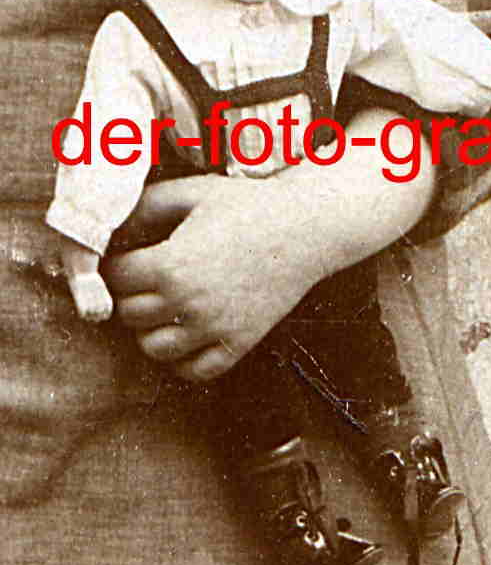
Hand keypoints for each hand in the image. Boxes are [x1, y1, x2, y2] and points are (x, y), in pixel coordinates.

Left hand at [103, 109, 434, 383]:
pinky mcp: (238, 343)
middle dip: (130, 296)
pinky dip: (182, 358)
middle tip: (142, 281)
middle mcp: (187, 303)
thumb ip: (145, 207)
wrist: (304, 228)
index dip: (115, 266)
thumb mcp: (192, 194)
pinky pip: (194, 370)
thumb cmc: (247, 205)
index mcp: (170, 264)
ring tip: (163, 307)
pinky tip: (186, 333)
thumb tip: (111, 226)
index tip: (126, 258)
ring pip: (154, 348)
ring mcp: (213, 328)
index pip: (115, 280)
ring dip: (151, 329)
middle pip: (129, 315)